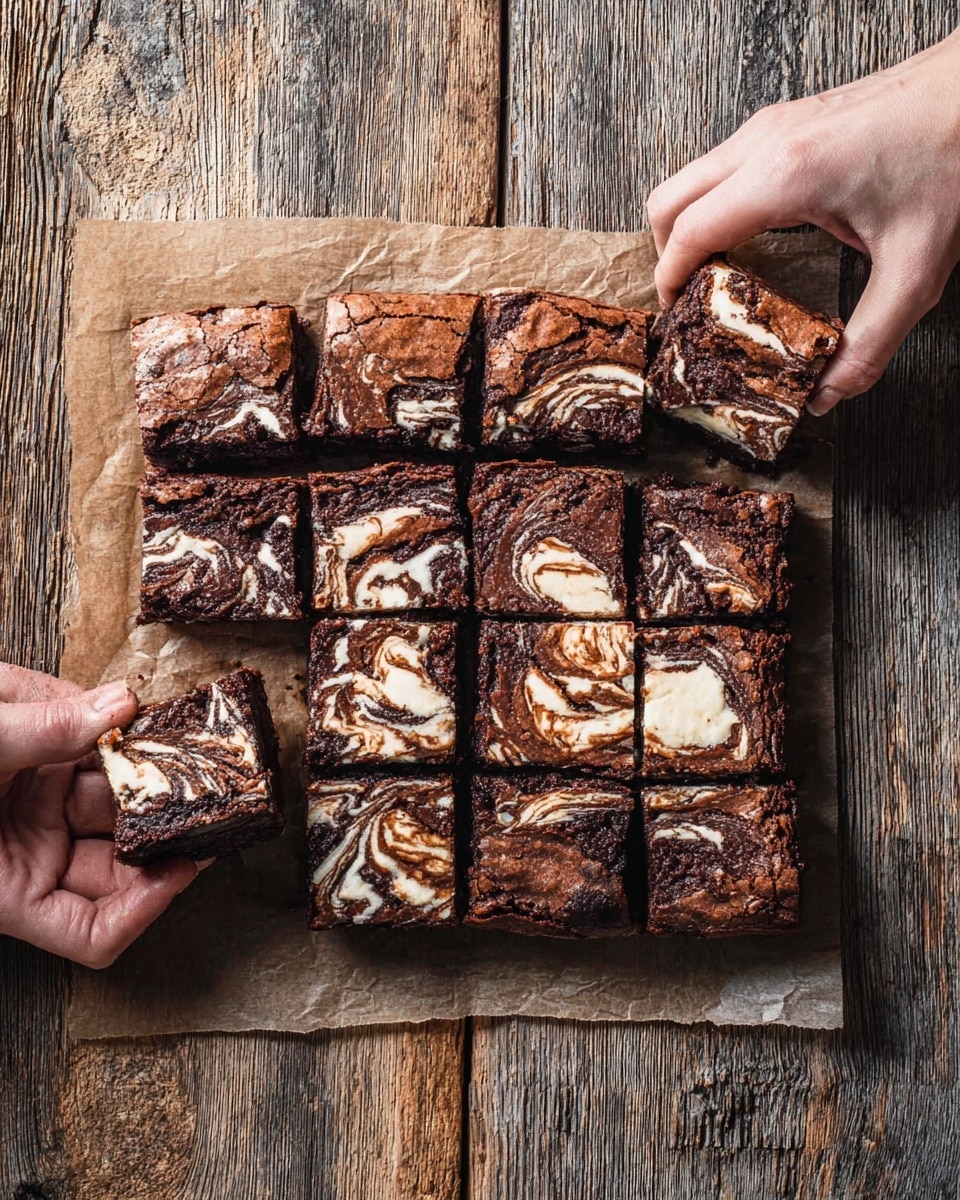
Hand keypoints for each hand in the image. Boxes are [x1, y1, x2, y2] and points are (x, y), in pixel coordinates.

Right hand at [0, 663, 198, 967]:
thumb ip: (42, 730)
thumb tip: (119, 705)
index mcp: (9, 888)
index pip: (93, 933)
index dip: (144, 910)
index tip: (179, 869)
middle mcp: (36, 852)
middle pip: (127, 864)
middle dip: (168, 834)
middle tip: (211, 800)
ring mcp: (47, 805)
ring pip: (127, 804)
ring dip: (159, 779)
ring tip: (191, 749)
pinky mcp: (53, 758)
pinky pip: (108, 754)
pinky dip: (132, 736)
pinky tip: (155, 719)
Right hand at [647, 30, 959, 412]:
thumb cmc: (951, 154)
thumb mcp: (915, 269)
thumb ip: (870, 341)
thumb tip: (829, 392)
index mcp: (783, 175)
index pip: (687, 231)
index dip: (668, 282)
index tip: (674, 318)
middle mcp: (764, 142)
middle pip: (668, 200)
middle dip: (665, 256)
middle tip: (688, 301)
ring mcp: (771, 125)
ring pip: (689, 179)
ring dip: (687, 228)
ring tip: (714, 276)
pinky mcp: (785, 121)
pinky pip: (720, 167)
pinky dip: (714, 206)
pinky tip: (748, 238)